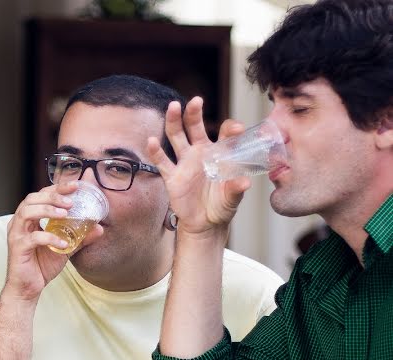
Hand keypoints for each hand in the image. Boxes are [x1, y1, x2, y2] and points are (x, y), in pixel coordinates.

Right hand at [3, 181, 102, 301]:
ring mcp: (16, 234)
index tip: (75, 185)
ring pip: (26, 212)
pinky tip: (63, 243)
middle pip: (32, 198)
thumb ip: (80, 238)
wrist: (28, 289)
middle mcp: (19, 223)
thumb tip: (99, 228)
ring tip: (65, 214)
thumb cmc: (41, 266)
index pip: (41, 195)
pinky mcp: (17, 248)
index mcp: (29, 219)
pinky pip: (32, 238)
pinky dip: (49, 238)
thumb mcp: (65, 249)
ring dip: (47, 210)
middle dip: (52, 196)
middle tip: (71, 202)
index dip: (57, 188)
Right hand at [146, 97, 250, 236]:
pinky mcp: (172, 177)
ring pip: (176, 138)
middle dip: (194, 113)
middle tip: (195, 101)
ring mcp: (185, 163)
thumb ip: (236, 188)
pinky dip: (156, 152)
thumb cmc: (221, 205)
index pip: (225, 134)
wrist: (205, 223)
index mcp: (219, 154)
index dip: (230, 129)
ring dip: (173, 122)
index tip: (236, 130)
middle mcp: (200, 153)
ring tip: (173, 108)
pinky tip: (151, 141)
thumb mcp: (232, 198)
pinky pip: (162, 162)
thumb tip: (244, 182)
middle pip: (195, 127)